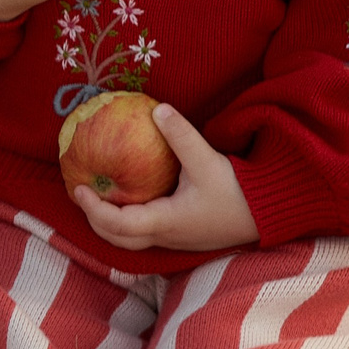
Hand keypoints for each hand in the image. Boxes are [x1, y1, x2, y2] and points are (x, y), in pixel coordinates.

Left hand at [74, 103, 259, 252]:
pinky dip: (127, 220)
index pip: (119, 225)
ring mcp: (174, 239)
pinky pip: (144, 232)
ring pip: (130, 240)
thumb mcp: (208, 161)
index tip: (78, 188)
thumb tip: (156, 109)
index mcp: (166, 222)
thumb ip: (181, 136)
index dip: (94, 209)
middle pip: (117, 239)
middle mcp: (166, 236)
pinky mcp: (182, 234)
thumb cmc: (239, 192)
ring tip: (99, 196)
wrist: (269, 214)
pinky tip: (127, 197)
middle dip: (94, 220)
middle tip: (81, 193)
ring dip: (109, 222)